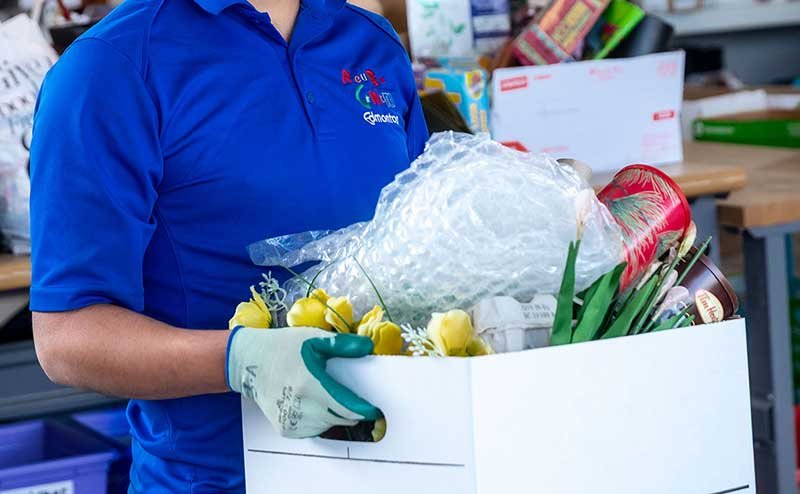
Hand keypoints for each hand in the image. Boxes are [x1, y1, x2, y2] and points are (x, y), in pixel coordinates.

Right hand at [226, 326, 380, 437]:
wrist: (250, 363)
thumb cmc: (284, 347)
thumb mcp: (314, 339)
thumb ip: (343, 344)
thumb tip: (368, 347)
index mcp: (310, 383)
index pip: (347, 406)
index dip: (364, 409)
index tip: (375, 408)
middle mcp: (300, 406)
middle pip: (340, 418)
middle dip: (349, 410)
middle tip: (348, 395)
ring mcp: (291, 421)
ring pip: (328, 426)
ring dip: (334, 415)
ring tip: (324, 394)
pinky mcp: (285, 429)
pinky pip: (313, 430)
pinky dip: (319, 420)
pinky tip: (311, 403)